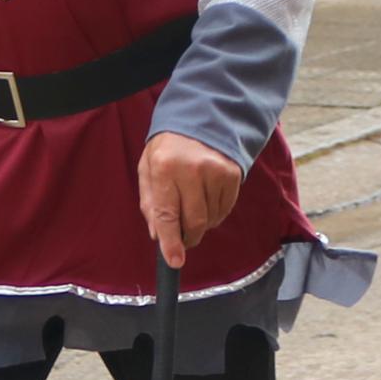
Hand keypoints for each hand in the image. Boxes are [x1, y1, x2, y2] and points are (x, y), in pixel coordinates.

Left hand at [136, 131, 241, 267]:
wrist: (201, 118)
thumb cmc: (169, 147)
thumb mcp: (148, 168)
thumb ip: (150, 202)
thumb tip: (157, 236)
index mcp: (164, 168)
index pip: (167, 215)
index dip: (171, 242)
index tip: (175, 261)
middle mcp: (192, 170)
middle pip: (193, 222)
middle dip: (188, 237)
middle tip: (184, 237)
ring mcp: (216, 171)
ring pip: (210, 219)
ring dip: (201, 224)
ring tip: (193, 205)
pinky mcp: (233, 174)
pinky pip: (225, 210)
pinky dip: (215, 214)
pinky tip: (207, 199)